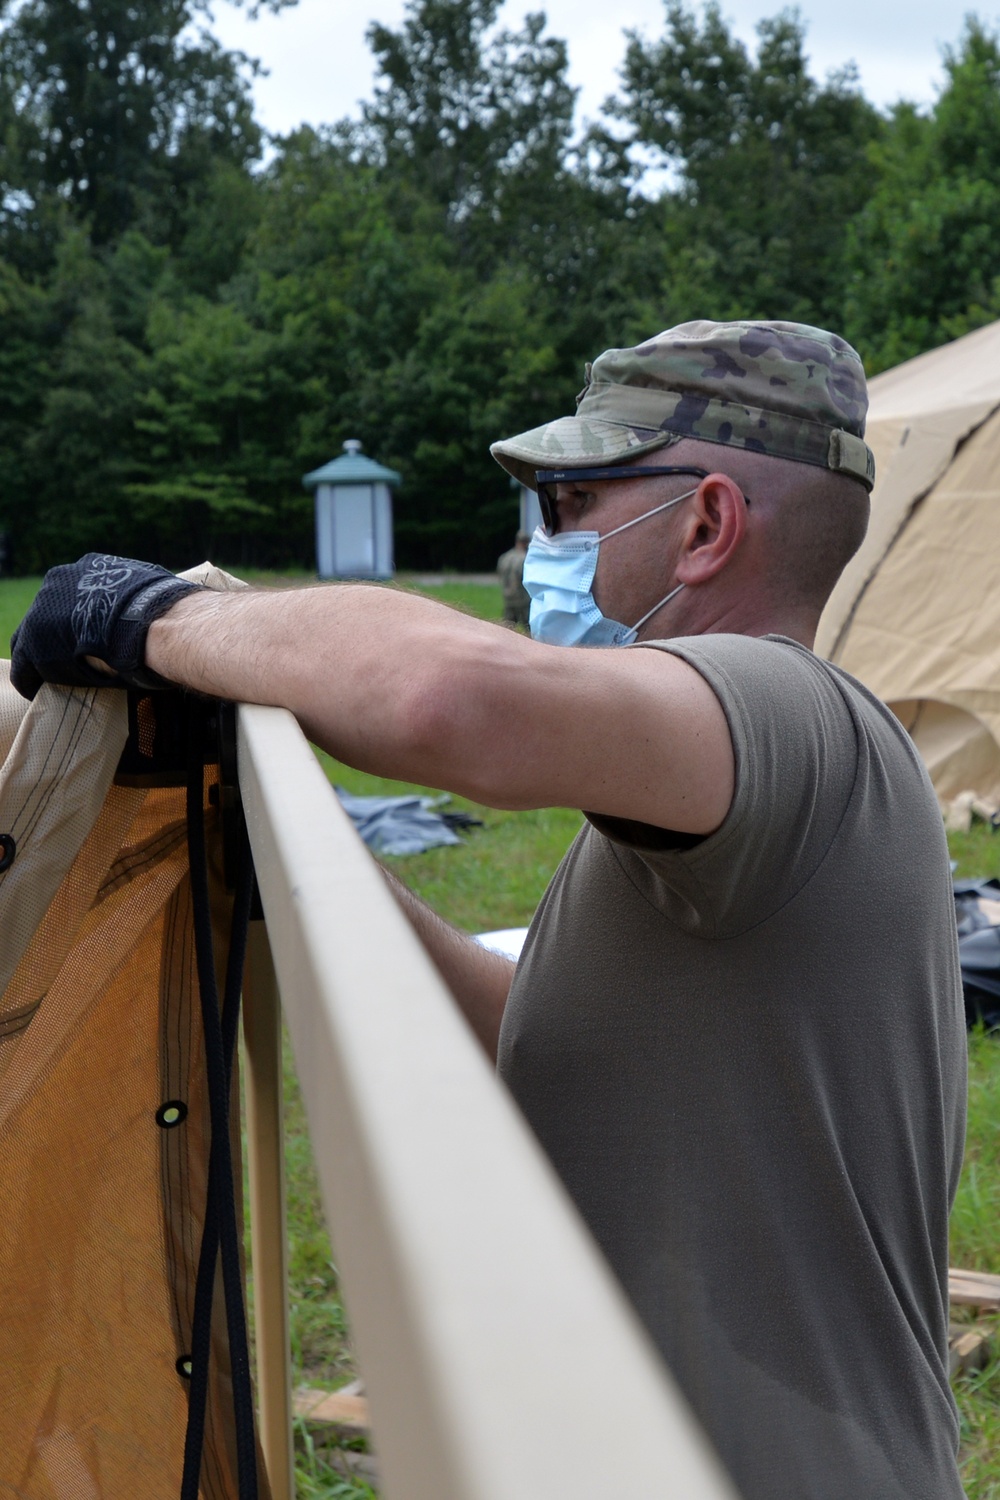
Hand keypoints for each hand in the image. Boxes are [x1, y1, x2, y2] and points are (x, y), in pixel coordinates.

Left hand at [10, 553, 201, 699]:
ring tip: (51, 676)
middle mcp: (62, 579)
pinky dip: (30, 676)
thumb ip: (139, 601)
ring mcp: (44, 605)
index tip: (88, 634)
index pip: (75, 594)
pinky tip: (37, 689)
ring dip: (44, 654)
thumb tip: (156, 613)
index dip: (80, 618)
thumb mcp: (151, 596)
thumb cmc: (164, 616)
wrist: (155, 627)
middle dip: (58, 633)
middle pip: (49, 611)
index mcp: (91, 566)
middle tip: (71, 655)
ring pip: (33, 635)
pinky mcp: (35, 636)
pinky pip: (25, 663)